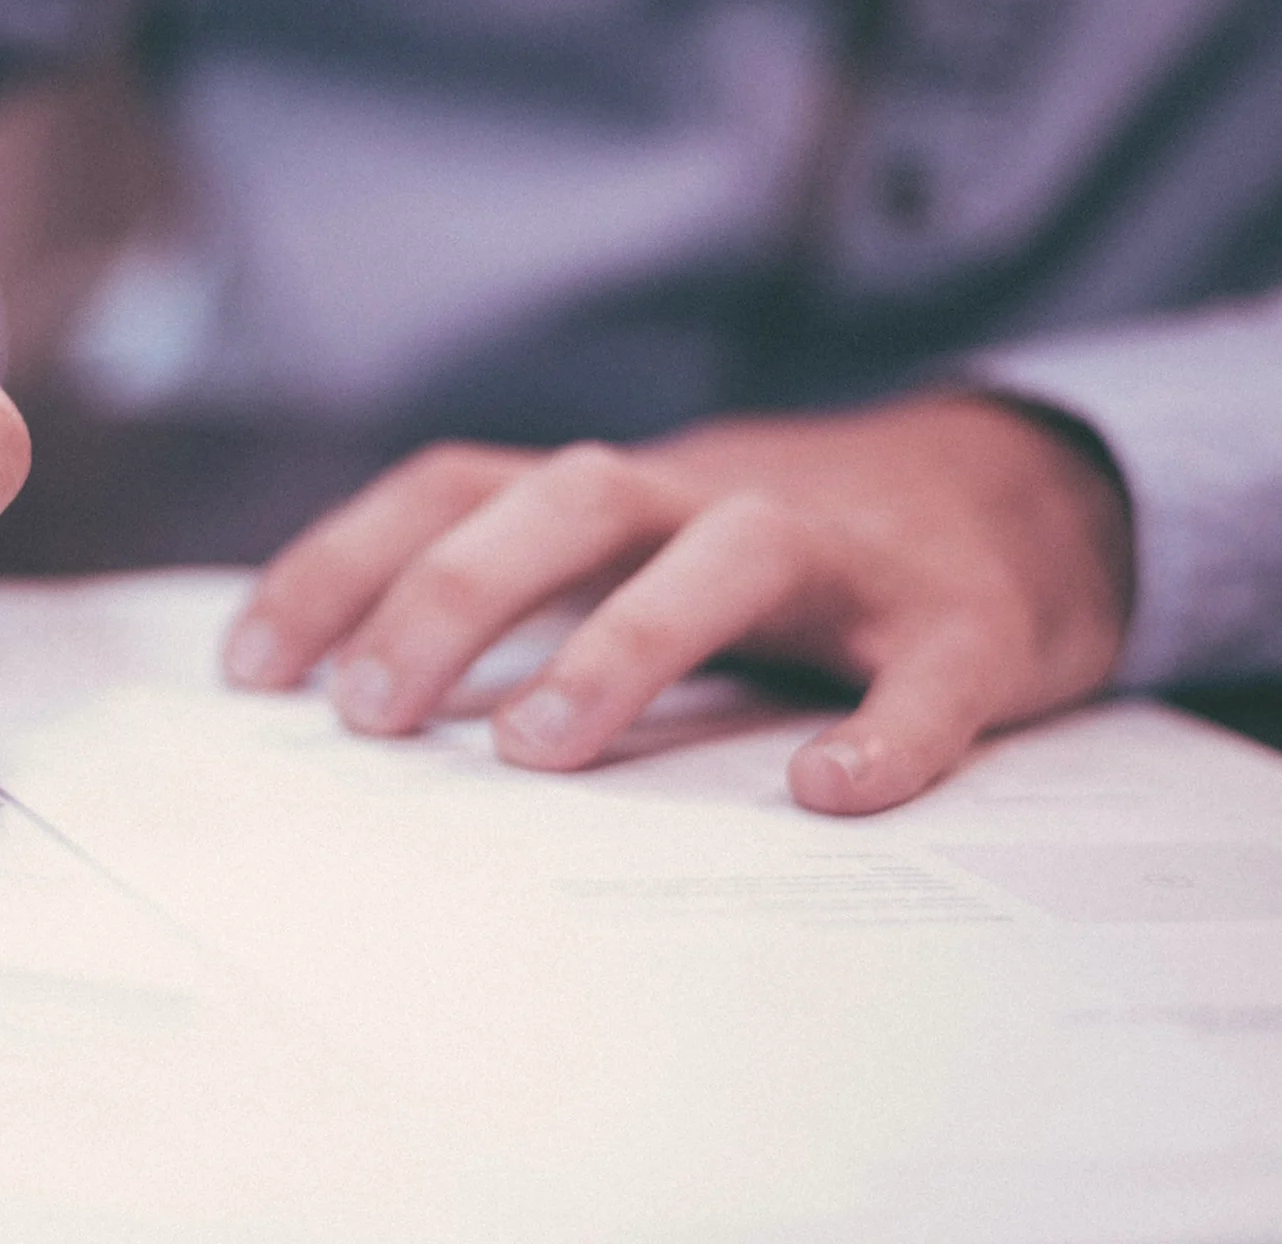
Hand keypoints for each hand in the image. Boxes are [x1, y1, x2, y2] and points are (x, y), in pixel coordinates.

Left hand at [221, 394, 1132, 812]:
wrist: (1030, 496)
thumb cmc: (790, 557)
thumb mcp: (643, 551)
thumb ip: (530, 601)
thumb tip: (354, 707)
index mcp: (624, 495)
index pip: (458, 487)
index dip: (346, 562)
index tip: (251, 670)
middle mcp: (716, 498)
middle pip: (572, 498)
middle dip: (455, 594)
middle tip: (370, 716)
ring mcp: (848, 555)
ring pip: (730, 553)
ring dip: (624, 639)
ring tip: (537, 750)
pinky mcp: (967, 623)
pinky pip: (927, 672)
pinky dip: (885, 729)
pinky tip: (830, 793)